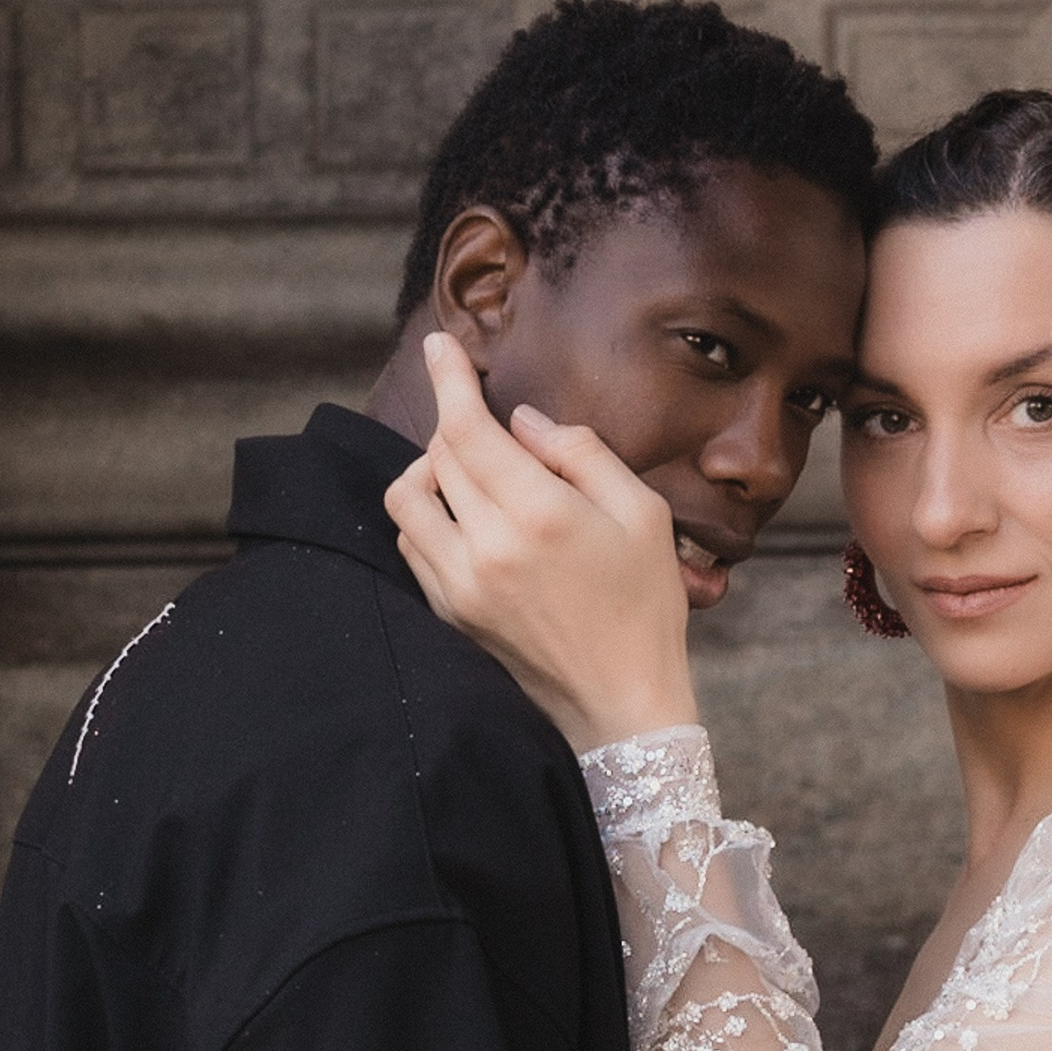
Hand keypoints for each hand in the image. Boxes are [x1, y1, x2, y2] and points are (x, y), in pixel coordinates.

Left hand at [384, 332, 700, 747]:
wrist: (621, 704)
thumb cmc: (645, 607)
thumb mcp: (641, 515)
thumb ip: (582, 454)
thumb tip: (524, 422)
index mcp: (539, 515)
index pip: (467, 428)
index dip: (449, 379)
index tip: (441, 346)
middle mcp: (487, 546)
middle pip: (438, 455)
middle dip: (458, 425)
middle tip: (492, 428)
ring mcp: (459, 583)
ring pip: (406, 498)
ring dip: (431, 471)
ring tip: (472, 475)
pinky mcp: (449, 612)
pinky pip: (412, 544)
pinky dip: (428, 517)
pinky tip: (466, 521)